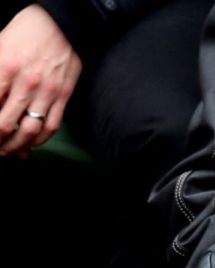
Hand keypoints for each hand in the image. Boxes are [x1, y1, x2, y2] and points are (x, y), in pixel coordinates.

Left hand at [0, 4, 81, 156]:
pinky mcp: (64, 96)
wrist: (61, 24)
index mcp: (5, 67)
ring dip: (17, 146)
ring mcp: (47, 91)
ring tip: (9, 151)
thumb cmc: (26, 33)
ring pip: (30, 130)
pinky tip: (32, 144)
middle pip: (5, 124)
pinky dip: (41, 140)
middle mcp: (26, 83)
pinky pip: (52, 126)